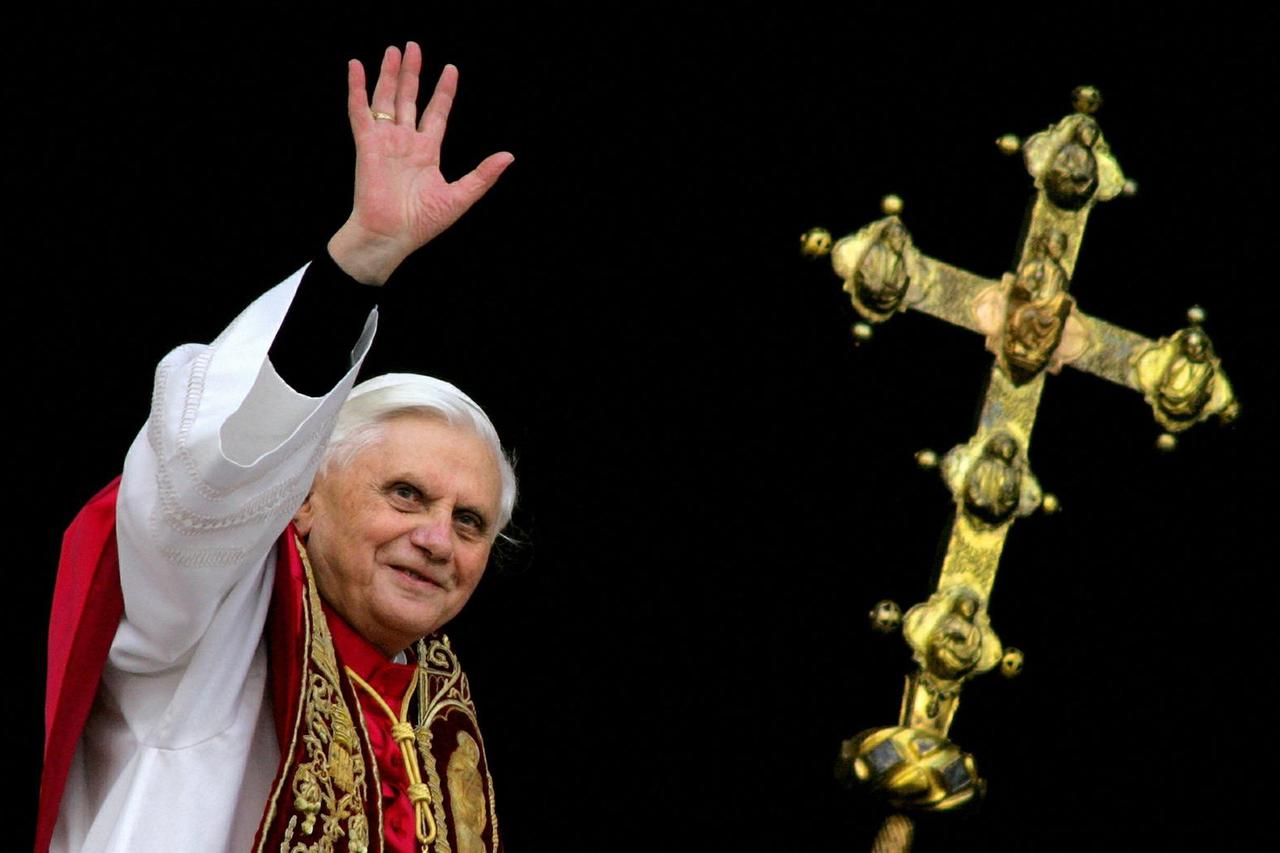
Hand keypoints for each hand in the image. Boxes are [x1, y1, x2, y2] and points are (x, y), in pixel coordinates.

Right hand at [327, 42, 513, 284]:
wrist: (390, 236)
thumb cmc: (421, 223)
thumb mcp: (460, 197)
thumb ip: (483, 175)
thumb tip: (509, 156)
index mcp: (427, 152)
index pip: (437, 113)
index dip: (443, 91)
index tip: (451, 70)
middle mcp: (405, 143)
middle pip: (409, 99)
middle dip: (412, 73)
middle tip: (413, 46)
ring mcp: (385, 141)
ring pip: (387, 99)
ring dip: (389, 74)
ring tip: (394, 49)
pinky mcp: (366, 144)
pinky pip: (360, 111)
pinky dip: (357, 88)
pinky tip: (356, 66)